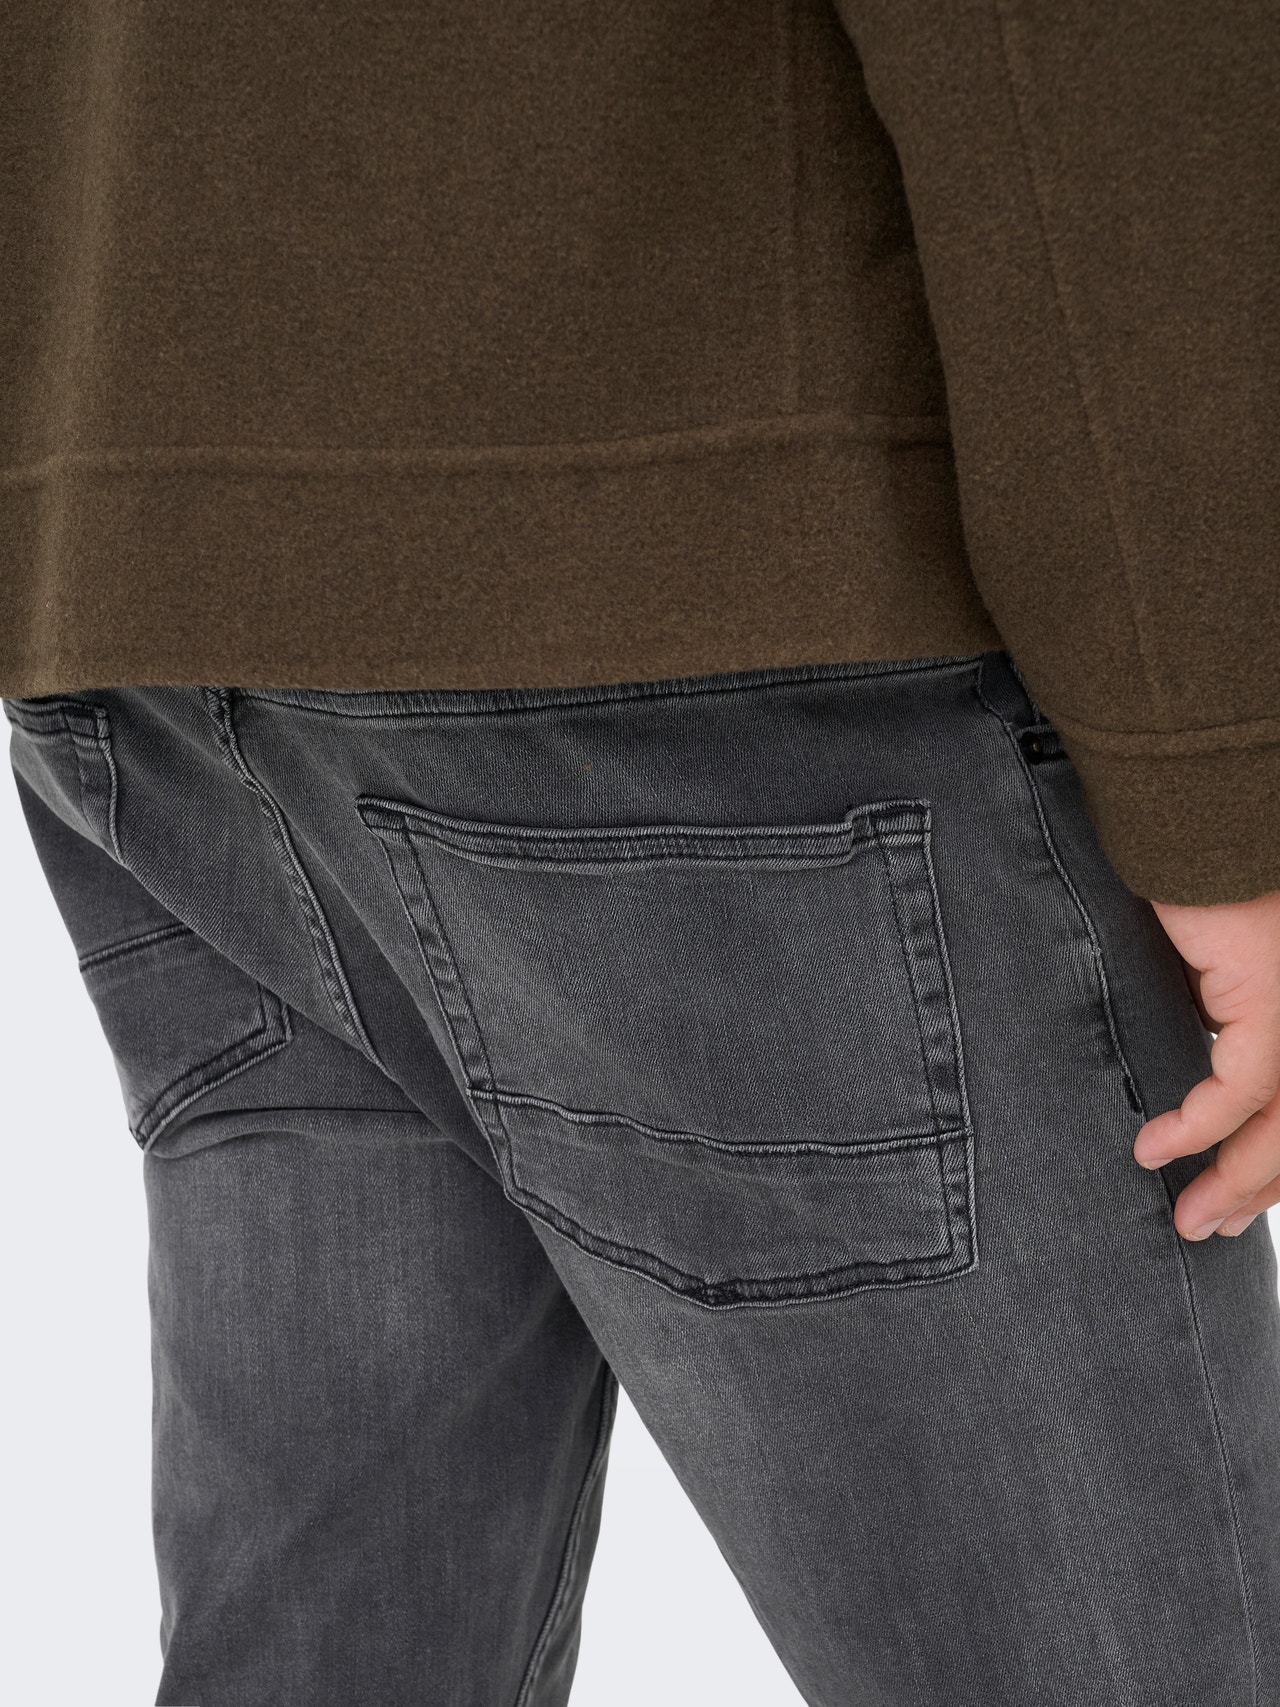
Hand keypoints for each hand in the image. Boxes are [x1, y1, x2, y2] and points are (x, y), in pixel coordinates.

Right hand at [1133, 889, 1279, 1239]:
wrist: (1199, 829)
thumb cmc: (1200, 890)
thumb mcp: (1214, 980)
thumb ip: (1218, 1027)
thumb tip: (1191, 1082)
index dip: (1272, 1167)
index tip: (1234, 1204)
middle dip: (1253, 1192)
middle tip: (1207, 1228)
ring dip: (1231, 1182)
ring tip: (1188, 1218)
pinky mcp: (1271, 1006)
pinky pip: (1235, 1091)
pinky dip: (1193, 1128)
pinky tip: (1153, 1148)